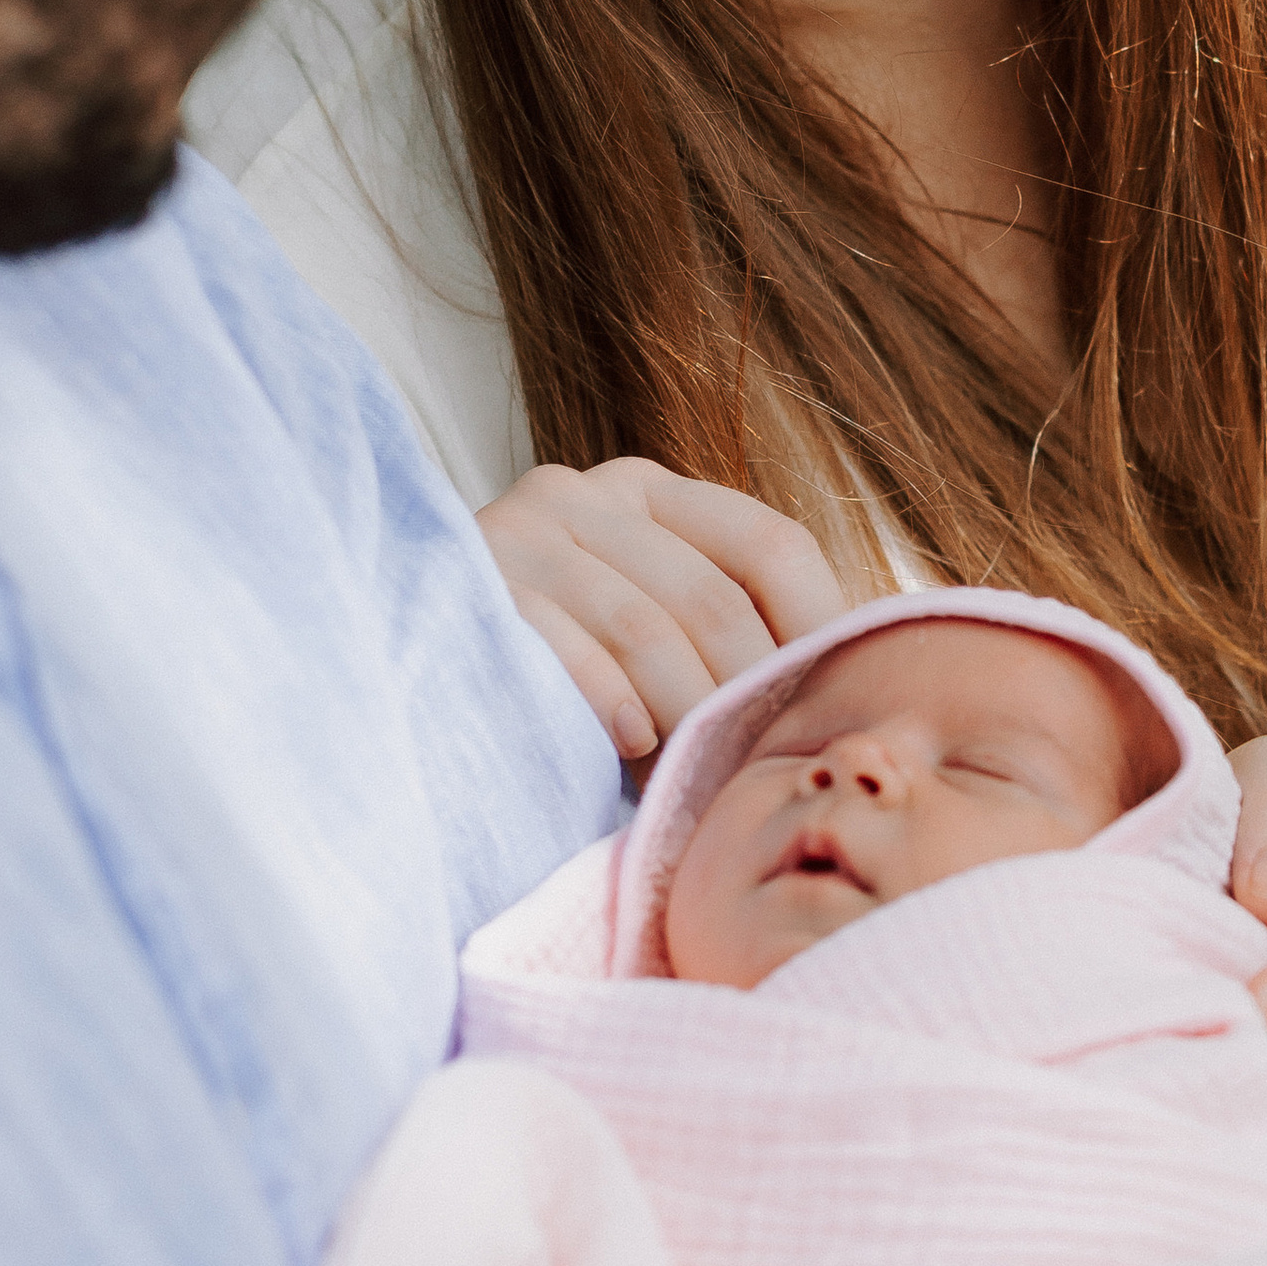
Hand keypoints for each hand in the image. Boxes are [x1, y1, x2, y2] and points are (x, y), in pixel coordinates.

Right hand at [479, 457, 849, 758]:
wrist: (410, 675)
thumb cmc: (559, 669)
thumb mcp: (650, 625)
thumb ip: (728, 627)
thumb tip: (856, 673)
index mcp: (650, 493)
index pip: (771, 544)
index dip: (818, 627)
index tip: (833, 701)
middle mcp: (586, 494)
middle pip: (713, 598)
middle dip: (744, 696)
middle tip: (758, 765)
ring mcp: (523, 533)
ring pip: (646, 629)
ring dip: (683, 714)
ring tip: (692, 772)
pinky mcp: (472, 583)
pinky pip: (566, 647)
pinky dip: (609, 701)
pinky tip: (628, 742)